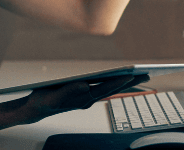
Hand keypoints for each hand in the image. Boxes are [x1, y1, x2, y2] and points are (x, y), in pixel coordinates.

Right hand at [17, 74, 149, 124]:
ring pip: (109, 88)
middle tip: (147, 74)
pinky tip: (119, 79)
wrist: (35, 109)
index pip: (106, 87)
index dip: (121, 80)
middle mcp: (88, 98)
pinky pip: (102, 88)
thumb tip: (85, 85)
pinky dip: (113, 82)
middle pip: (112, 88)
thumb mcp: (53, 96)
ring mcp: (86, 97)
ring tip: (139, 75)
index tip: (134, 74)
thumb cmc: (44, 101)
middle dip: (130, 81)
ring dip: (124, 82)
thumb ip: (68, 91)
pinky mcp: (82, 95)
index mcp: (83, 98)